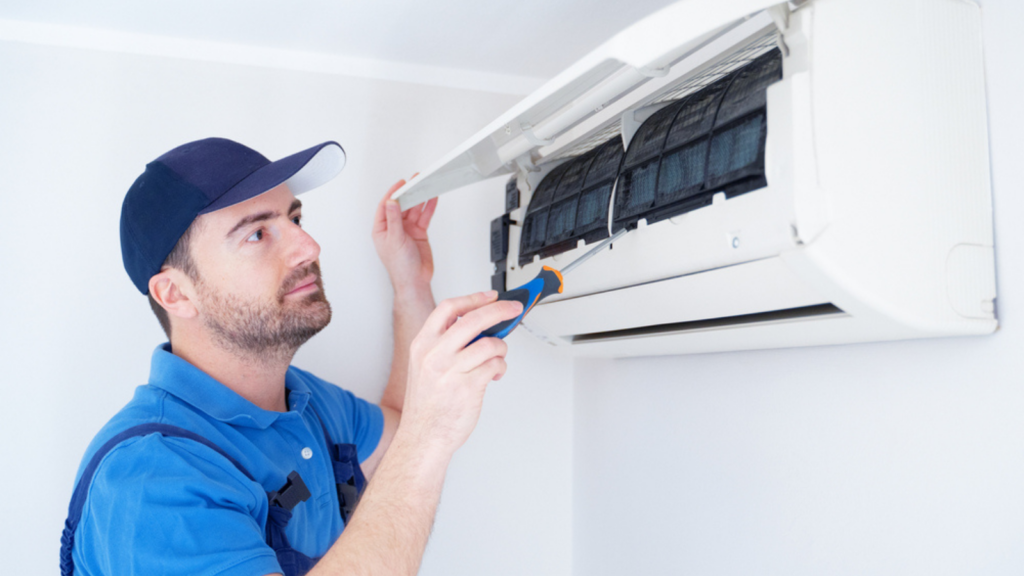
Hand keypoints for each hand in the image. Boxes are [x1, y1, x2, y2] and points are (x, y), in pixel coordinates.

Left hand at [372, 177, 437, 293]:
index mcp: (382, 229)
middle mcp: (394, 228)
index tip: (401, 183)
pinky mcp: (419, 232)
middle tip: (416, 181)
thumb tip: (391, 201)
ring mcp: (407, 230)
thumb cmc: (400, 267)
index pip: (386, 206)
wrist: (415, 281)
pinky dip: (428, 208)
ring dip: (419, 198)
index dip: (393, 193)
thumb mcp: (395, 240)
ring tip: (426, 186)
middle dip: (408, 193)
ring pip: (414, 209)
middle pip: (401, 205)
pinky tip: (432, 198)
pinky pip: (423, 216)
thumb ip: (394, 219)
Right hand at [399, 291, 522, 455]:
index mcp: (423, 344)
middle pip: (474, 319)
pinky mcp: (468, 387)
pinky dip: (500, 366)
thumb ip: (446, 344)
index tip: (491, 296)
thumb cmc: (427, 405)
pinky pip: (494, 365)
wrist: (423, 437)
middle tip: (513, 310)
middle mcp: (435, 354)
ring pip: (489, 343)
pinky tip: (495, 373)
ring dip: (501, 348)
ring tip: (498, 357)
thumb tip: (481, 326)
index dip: (474, 298)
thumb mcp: (424, 365)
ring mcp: (451, 370)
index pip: (449, 308)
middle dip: (500, 310)